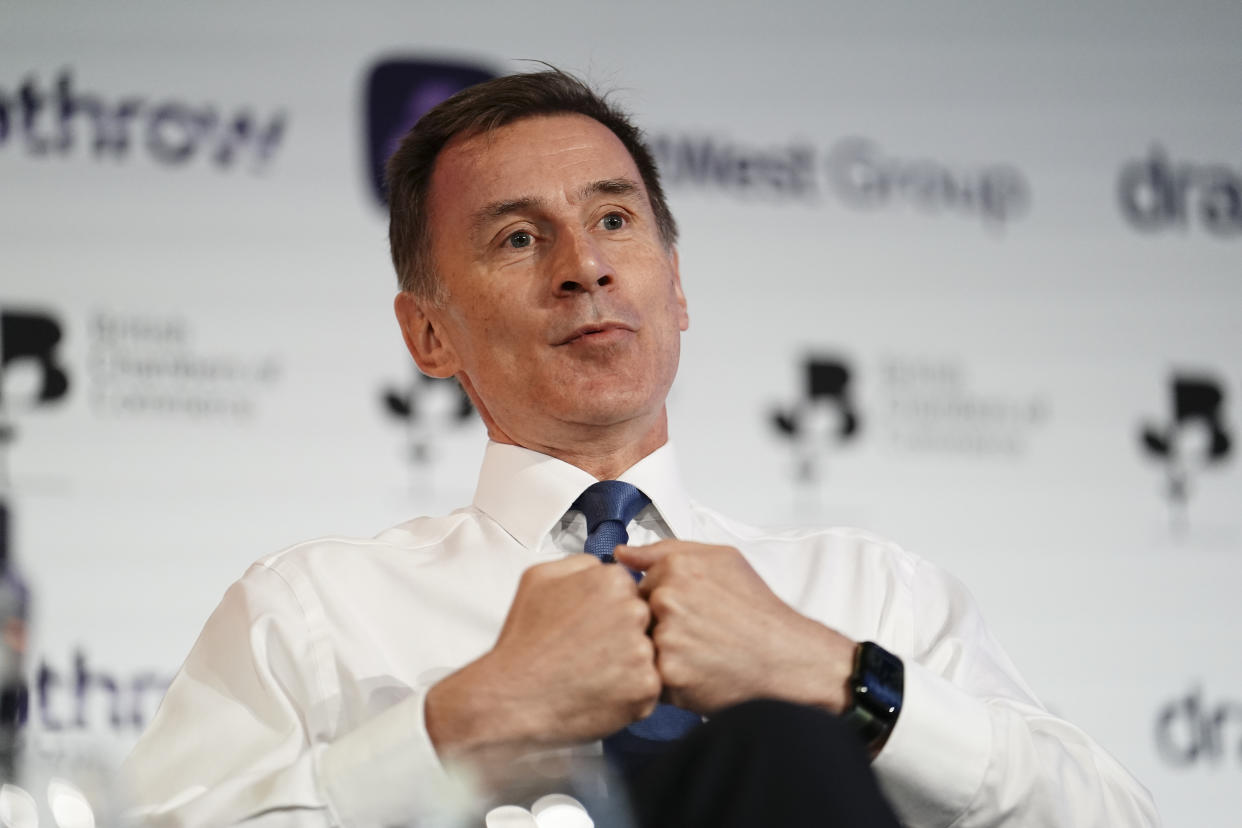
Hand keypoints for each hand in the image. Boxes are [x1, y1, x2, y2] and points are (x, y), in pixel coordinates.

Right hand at [425, 556, 659, 760]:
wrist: (511, 696)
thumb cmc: (523, 643)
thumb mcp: (538, 578)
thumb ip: (579, 564)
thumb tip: (602, 566)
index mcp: (611, 581)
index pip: (631, 590)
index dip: (609, 611)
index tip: (591, 626)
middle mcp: (632, 612)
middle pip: (643, 620)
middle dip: (620, 636)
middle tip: (589, 651)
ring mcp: (641, 651)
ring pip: (646, 654)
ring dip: (625, 664)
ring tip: (590, 673)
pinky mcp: (645, 688)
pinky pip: (647, 687)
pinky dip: (627, 693)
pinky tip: (597, 691)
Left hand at [614, 541, 855, 715]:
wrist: (787, 657)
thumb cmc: (756, 610)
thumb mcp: (721, 560)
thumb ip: (665, 551)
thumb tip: (621, 554)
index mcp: (676, 568)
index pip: (638, 587)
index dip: (661, 604)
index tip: (688, 613)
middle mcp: (667, 600)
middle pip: (639, 618)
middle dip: (659, 629)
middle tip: (696, 636)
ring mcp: (667, 639)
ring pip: (643, 649)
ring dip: (663, 656)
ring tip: (699, 654)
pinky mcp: (670, 676)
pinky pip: (652, 680)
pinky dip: (670, 681)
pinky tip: (699, 673)